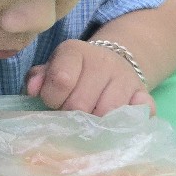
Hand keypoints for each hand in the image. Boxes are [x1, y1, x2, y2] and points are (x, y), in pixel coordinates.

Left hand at [23, 40, 153, 116]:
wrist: (112, 64)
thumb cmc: (74, 73)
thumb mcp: (52, 69)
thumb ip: (38, 78)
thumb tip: (32, 90)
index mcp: (74, 51)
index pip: (61, 80)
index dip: (53, 99)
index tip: (55, 102)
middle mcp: (102, 61)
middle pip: (80, 104)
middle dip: (71, 116)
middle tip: (72, 114)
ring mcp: (125, 77)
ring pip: (106, 114)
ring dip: (94, 124)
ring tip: (90, 119)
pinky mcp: (143, 93)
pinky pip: (140, 112)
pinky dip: (130, 122)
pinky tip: (119, 121)